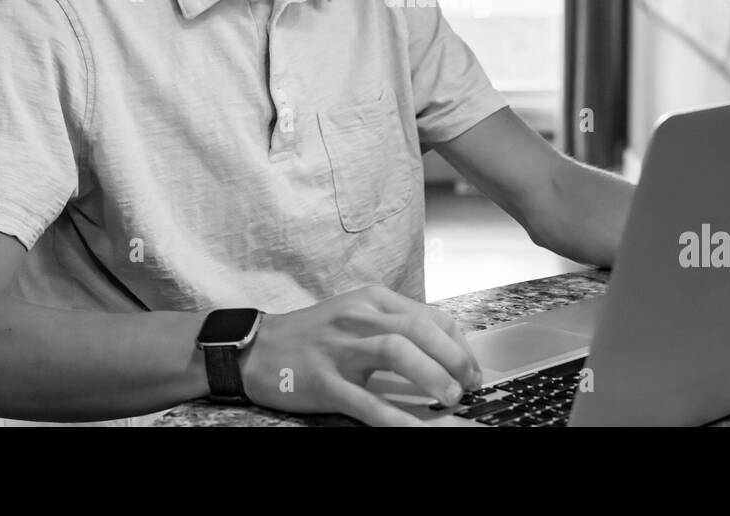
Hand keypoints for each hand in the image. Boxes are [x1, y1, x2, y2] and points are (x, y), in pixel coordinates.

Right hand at [237, 285, 482, 426]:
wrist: (257, 348)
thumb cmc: (314, 334)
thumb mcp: (356, 314)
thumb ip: (395, 324)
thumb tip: (445, 348)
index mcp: (372, 300)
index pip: (431, 316)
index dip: (459, 344)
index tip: (472, 368)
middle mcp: (358, 318)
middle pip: (419, 329)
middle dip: (454, 357)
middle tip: (469, 384)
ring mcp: (339, 349)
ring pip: (396, 352)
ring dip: (431, 375)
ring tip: (450, 397)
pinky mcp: (324, 381)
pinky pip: (365, 400)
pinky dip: (395, 416)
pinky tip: (415, 428)